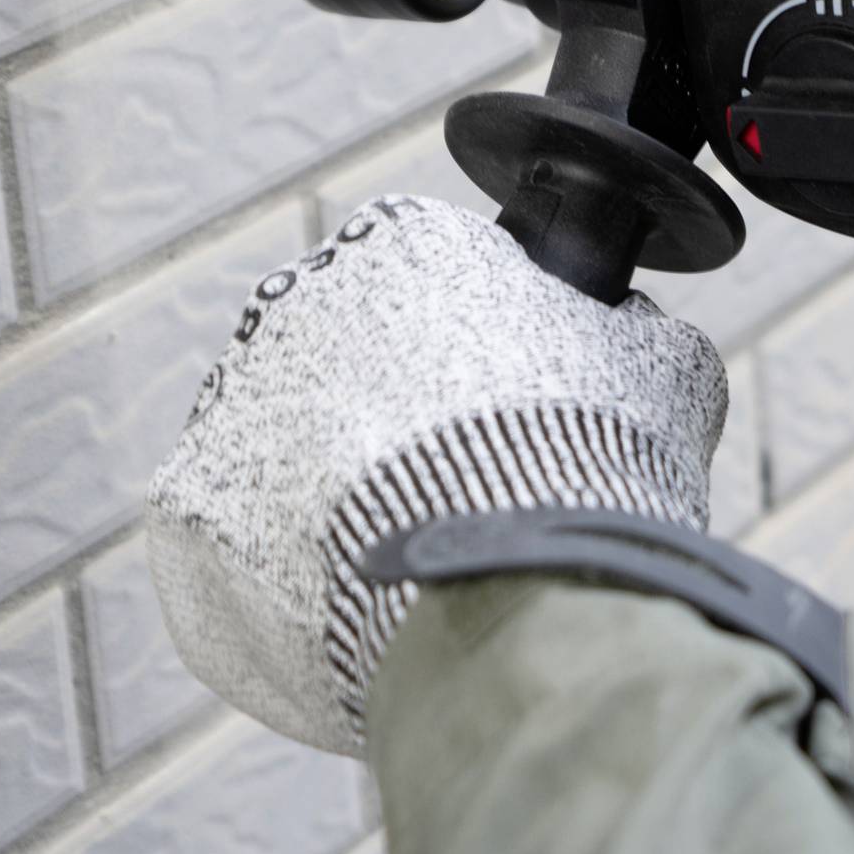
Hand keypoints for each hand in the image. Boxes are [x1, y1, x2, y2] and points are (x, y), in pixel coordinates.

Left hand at [146, 195, 727, 755]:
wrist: (513, 596)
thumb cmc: (590, 471)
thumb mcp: (665, 374)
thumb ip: (633, 335)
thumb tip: (633, 338)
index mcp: (408, 242)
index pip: (427, 276)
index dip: (471, 348)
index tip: (498, 412)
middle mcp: (297, 300)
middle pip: (341, 362)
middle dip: (390, 423)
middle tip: (456, 498)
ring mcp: (228, 404)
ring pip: (283, 452)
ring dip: (329, 501)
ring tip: (408, 565)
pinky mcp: (188, 514)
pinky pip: (236, 549)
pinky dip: (284, 586)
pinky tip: (356, 611)